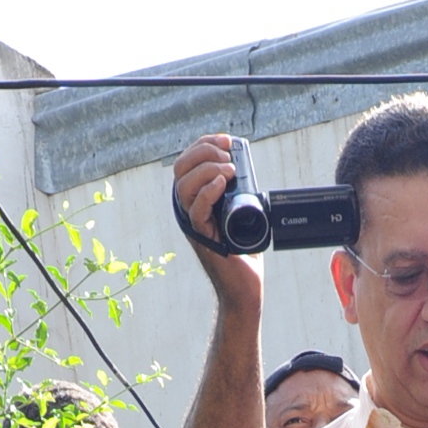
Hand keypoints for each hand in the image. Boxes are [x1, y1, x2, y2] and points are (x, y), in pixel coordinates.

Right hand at [172, 134, 263, 307]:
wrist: (245, 287)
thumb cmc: (244, 253)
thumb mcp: (243, 212)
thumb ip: (239, 191)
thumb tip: (246, 167)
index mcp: (197, 199)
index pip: (189, 161)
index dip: (205, 144)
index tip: (227, 140)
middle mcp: (190, 209)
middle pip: (181, 168)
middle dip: (203, 151)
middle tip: (228, 154)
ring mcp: (194, 223)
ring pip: (184, 185)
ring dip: (207, 169)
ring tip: (229, 169)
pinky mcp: (202, 237)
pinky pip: (196, 210)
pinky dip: (207, 191)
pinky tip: (221, 182)